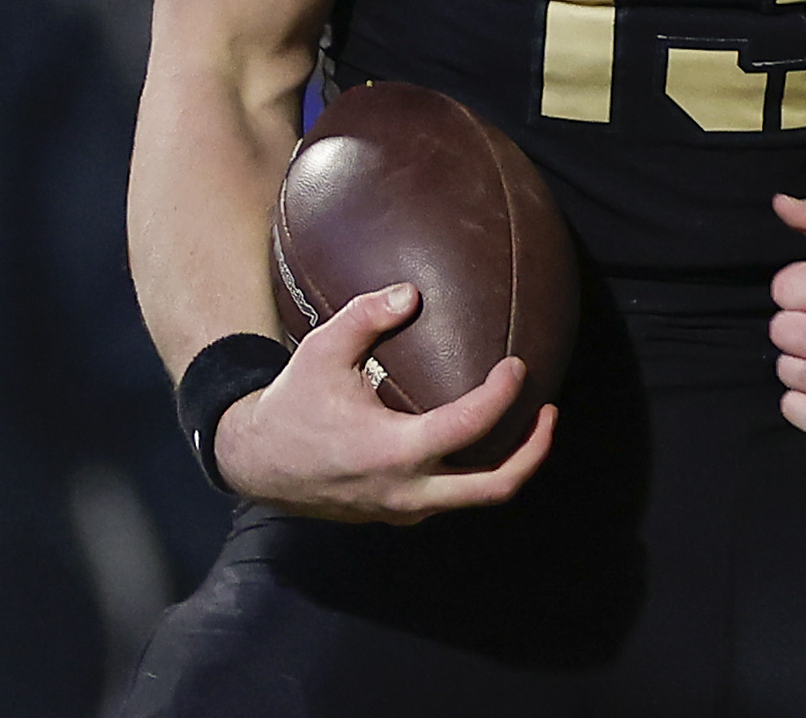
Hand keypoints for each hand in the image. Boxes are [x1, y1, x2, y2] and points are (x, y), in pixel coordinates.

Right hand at [211, 284, 556, 523]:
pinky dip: (474, 472)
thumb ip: (367, 315)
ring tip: (527, 423)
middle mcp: (405, 491)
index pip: (470, 427)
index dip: (503, 395)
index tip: (518, 365)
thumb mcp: (322, 350)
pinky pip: (449, 498)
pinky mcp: (395, 513)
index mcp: (393, 453)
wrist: (255, 462)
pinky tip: (478, 437)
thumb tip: (413, 292)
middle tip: (550, 411)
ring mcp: (402, 509)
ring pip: (474, 499)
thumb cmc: (291, 403)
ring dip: (508, 464)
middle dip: (533, 452)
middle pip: (495, 488)